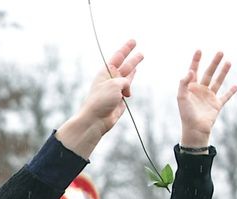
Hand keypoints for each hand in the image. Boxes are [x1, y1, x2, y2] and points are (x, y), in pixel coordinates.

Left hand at [56, 39, 142, 158]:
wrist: (96, 119)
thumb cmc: (101, 100)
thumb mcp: (114, 84)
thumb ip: (125, 82)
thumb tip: (128, 91)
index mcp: (106, 72)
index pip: (118, 56)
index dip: (126, 48)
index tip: (133, 40)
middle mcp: (111, 78)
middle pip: (125, 64)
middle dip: (132, 57)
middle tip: (140, 51)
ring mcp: (116, 88)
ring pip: (128, 75)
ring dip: (134, 67)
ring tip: (140, 58)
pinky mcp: (120, 98)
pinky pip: (127, 87)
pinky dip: (131, 84)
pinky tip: (133, 80)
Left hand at [177, 50, 236, 147]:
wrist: (194, 129)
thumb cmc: (186, 114)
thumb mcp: (181, 97)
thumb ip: (184, 83)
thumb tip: (190, 71)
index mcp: (191, 88)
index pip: (194, 71)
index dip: (196, 61)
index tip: (199, 50)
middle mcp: (200, 90)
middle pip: (208, 73)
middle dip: (214, 63)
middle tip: (220, 52)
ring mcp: (209, 97)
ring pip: (218, 82)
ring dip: (223, 72)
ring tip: (229, 62)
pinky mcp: (217, 105)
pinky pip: (225, 97)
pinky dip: (231, 92)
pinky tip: (236, 85)